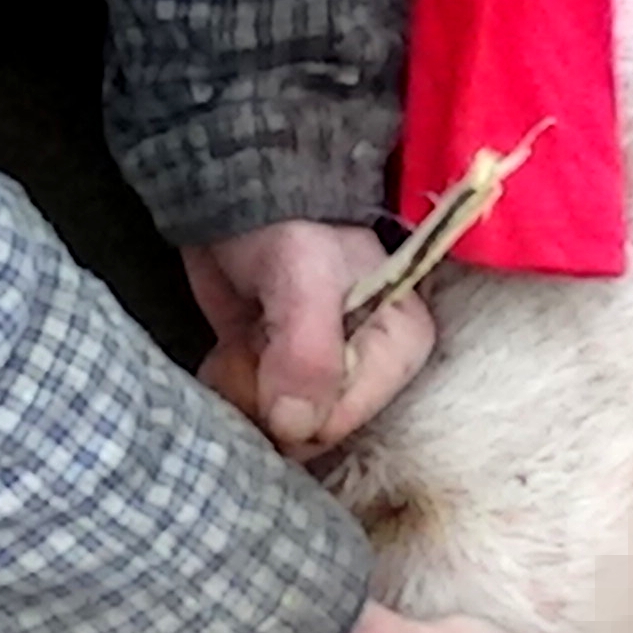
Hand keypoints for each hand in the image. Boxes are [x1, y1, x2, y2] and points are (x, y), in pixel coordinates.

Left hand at [182, 220, 435, 457]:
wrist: (237, 202)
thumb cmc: (287, 228)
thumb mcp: (304, 273)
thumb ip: (308, 351)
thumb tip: (297, 429)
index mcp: (403, 345)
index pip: (349, 417)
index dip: (299, 408)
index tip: (264, 372)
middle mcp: (374, 370)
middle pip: (314, 430)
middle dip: (268, 402)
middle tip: (247, 353)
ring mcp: (327, 377)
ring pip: (280, 427)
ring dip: (246, 395)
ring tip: (237, 350)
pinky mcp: (287, 376)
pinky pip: (257, 413)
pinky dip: (233, 390)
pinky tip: (229, 357)